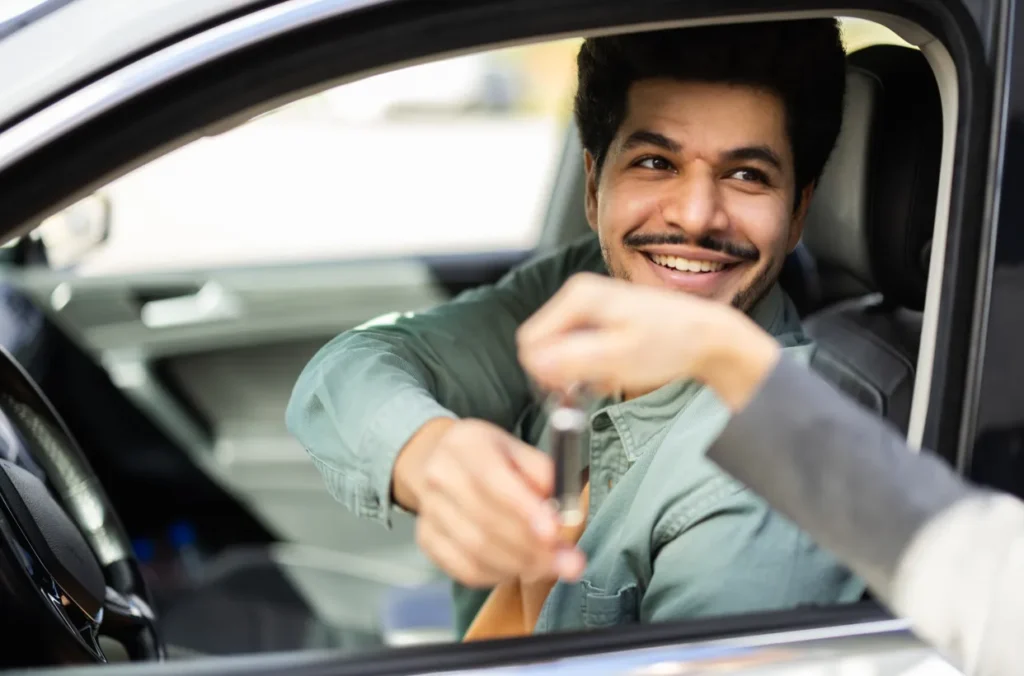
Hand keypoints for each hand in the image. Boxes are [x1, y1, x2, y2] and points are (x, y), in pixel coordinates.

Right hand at [395, 418, 585, 587]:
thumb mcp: (520, 450)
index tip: (554, 533)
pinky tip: (521, 569)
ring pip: (477, 552)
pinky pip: (466, 570)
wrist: (443, 463)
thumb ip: (543, 474)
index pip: (492, 480)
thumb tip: (563, 510)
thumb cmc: (493, 458)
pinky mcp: (428, 540)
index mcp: (465, 444)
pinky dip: (500, 576)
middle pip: (486, 521)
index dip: (525, 510)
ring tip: (551, 566)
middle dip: (533, 548)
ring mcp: (429, 511)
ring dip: (521, 566)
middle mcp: (440, 476)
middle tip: (570, 562)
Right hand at [516, 273, 780, 409]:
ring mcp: (590, 307)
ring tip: (609, 379)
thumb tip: (533, 363)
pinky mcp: (600, 320)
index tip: (569, 391)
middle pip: (542, 346)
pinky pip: (577, 351)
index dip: (544, 373)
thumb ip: (572, 360)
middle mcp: (579, 295)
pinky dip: (590, 368)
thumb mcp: (619, 357)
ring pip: (559, 351)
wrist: (709, 337)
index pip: (531, 341)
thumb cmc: (671, 343)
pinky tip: (613, 373)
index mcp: (577, 296)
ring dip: (577, 373)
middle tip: (592, 387)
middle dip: (561, 373)